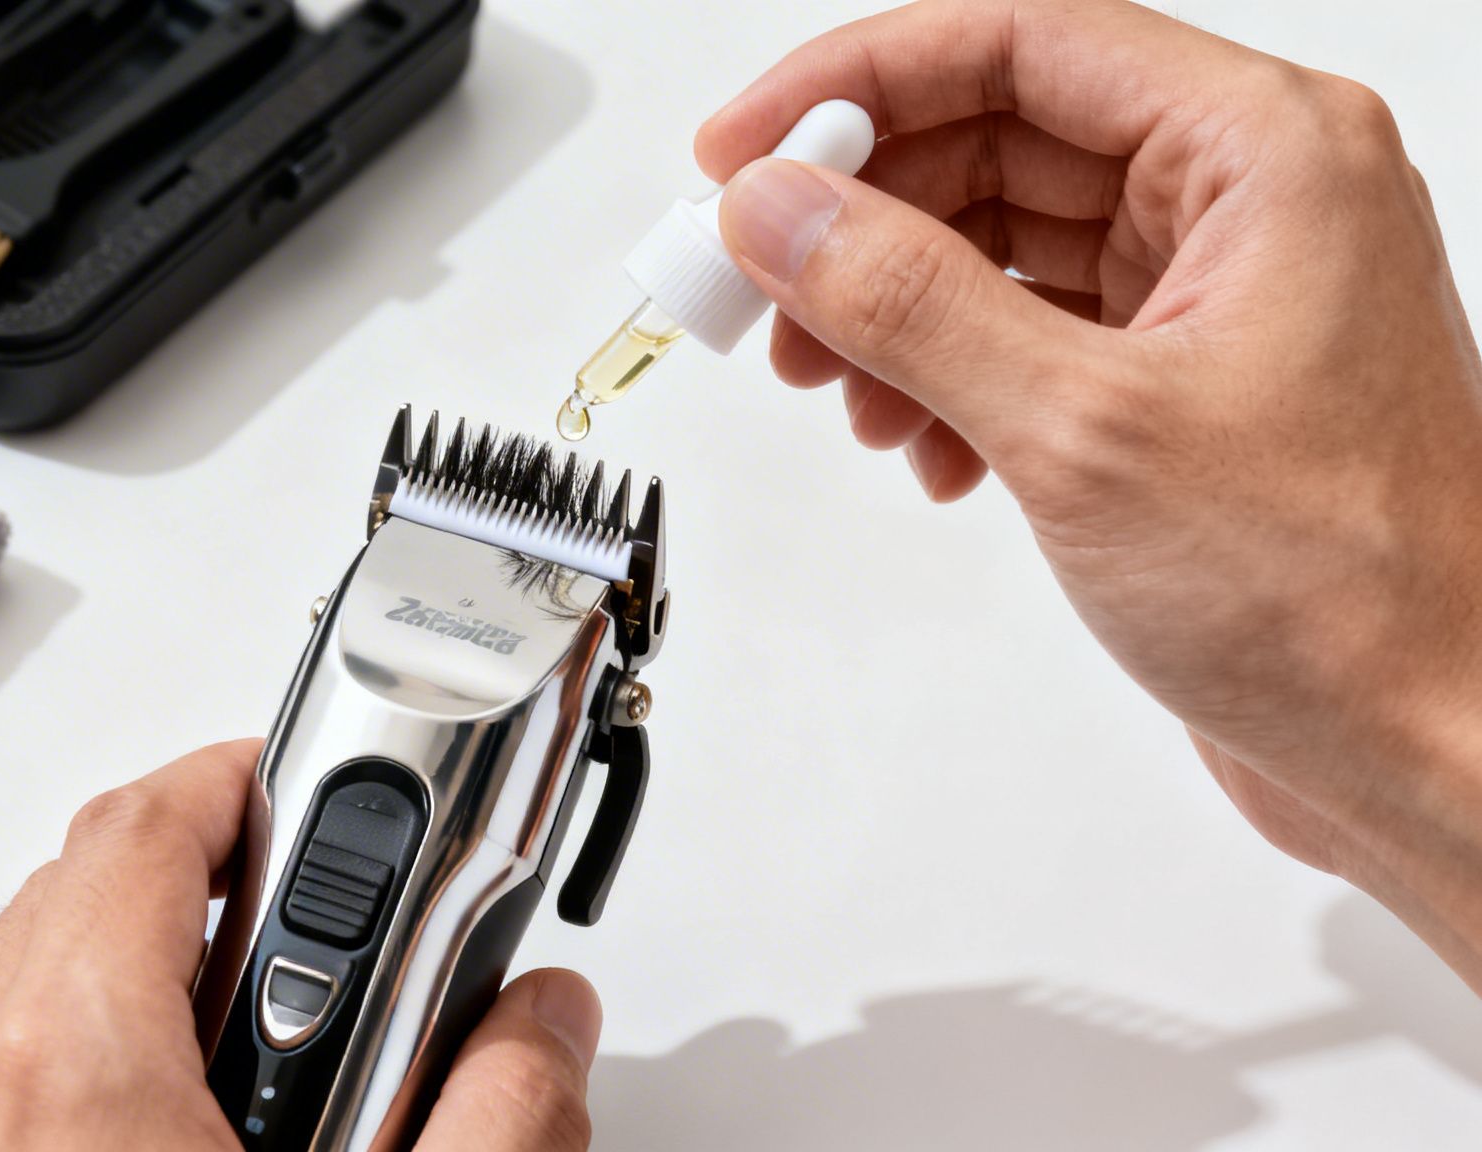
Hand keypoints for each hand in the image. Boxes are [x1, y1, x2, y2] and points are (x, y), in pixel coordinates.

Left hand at [0, 741, 602, 1150]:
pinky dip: (79, 1063)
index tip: (326, 800)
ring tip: (261, 1086)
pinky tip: (172, 1148)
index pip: (152, 825)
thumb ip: (496, 1116)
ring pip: (30, 980)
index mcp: (64, 1070)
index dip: (256, 783)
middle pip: (88, 888)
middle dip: (221, 890)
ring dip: (151, 983)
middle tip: (327, 954)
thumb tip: (541, 1020)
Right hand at [701, 0, 1481, 985]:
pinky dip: (946, 377)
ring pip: (1000, 242)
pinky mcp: (1178, 385)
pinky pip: (1026, 332)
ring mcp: (1213, 295)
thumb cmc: (1345, 595)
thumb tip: (783, 211)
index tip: (744, 148)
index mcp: (1264, 154)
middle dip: (861, 215)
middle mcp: (1246, 203)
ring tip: (837, 389)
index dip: (858, 84)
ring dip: (893, 308)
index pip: (1019, 45)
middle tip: (756, 283)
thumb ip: (910, 301)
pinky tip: (920, 448)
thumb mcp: (1082, 429)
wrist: (1430, 748)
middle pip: (998, 139)